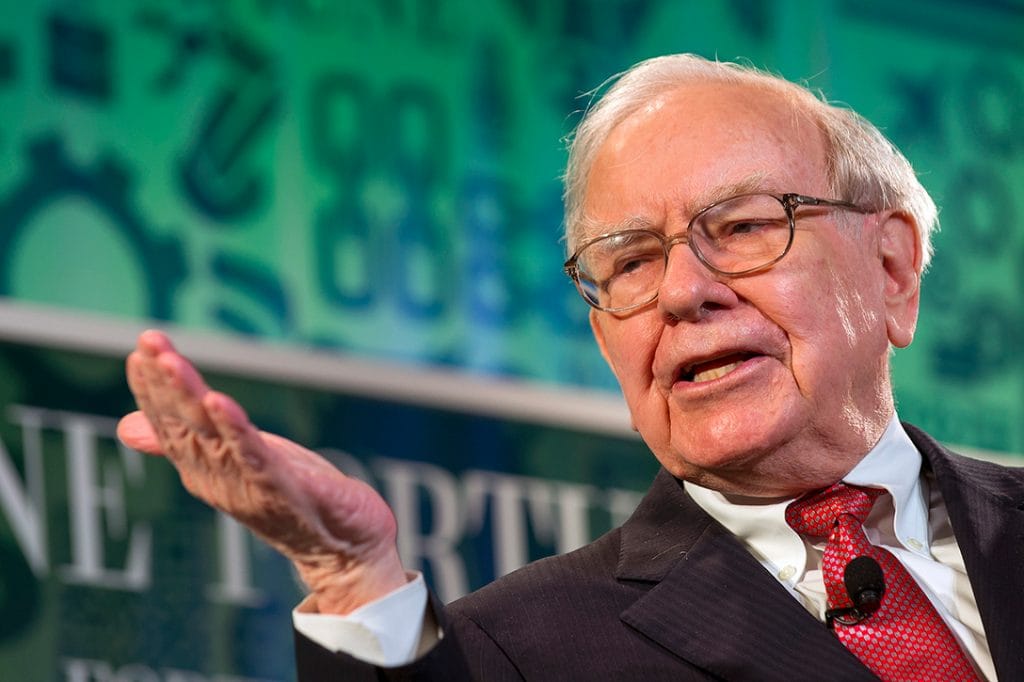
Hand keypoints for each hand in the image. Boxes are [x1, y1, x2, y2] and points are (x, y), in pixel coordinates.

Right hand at [117, 330, 407, 613]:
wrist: (344, 547)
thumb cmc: (291, 499)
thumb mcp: (233, 460)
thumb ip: (186, 441)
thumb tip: (126, 425)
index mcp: (205, 470)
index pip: (170, 424)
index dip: (153, 388)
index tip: (140, 348)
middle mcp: (218, 480)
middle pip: (185, 426)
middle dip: (164, 384)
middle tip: (147, 343)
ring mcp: (249, 487)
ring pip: (212, 436)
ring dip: (189, 397)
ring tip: (170, 362)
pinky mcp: (285, 491)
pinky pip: (254, 457)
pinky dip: (234, 430)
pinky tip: (218, 402)